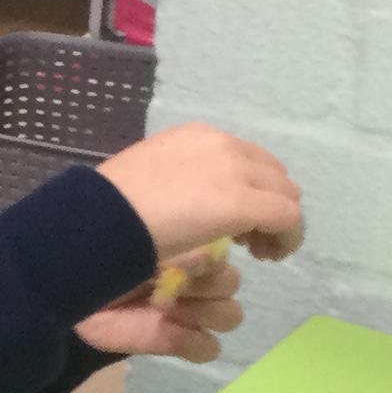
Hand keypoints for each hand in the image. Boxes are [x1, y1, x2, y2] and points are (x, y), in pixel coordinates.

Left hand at [75, 246, 245, 363]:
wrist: (69, 282)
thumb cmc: (110, 248)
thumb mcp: (151, 229)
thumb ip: (191, 243)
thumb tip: (208, 257)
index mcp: (192, 243)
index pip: (231, 257)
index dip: (207, 255)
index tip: (175, 249)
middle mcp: (196, 276)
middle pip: (231, 283)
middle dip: (201, 279)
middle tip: (162, 277)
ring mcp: (190, 311)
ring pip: (229, 314)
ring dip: (200, 309)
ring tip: (161, 304)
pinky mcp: (177, 342)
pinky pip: (209, 348)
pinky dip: (190, 341)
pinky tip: (163, 327)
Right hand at [97, 122, 304, 265]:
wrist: (102, 218)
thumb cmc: (112, 205)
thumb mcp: (149, 176)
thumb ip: (177, 179)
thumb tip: (185, 199)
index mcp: (198, 136)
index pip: (247, 158)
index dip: (249, 190)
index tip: (232, 222)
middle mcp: (224, 145)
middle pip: (274, 174)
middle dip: (268, 206)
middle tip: (247, 240)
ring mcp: (237, 173)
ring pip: (287, 195)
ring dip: (277, 223)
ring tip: (257, 251)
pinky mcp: (245, 204)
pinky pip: (289, 220)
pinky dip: (286, 239)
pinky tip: (268, 256)